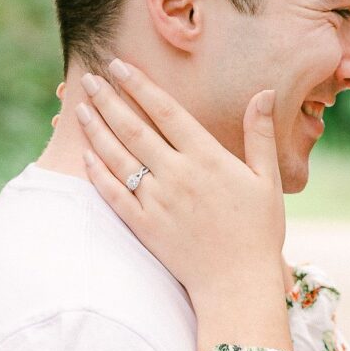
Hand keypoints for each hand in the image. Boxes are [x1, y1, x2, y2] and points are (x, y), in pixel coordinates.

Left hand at [78, 60, 289, 350]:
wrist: (238, 284)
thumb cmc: (258, 232)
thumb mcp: (267, 179)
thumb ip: (259, 134)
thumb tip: (264, 92)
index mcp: (208, 158)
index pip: (166, 111)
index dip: (141, 85)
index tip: (121, 66)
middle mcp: (177, 175)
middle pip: (134, 128)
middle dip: (109, 99)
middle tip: (91, 77)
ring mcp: (157, 201)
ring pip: (118, 157)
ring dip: (97, 129)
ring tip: (81, 108)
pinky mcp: (144, 226)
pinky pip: (114, 193)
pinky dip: (97, 172)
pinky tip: (86, 154)